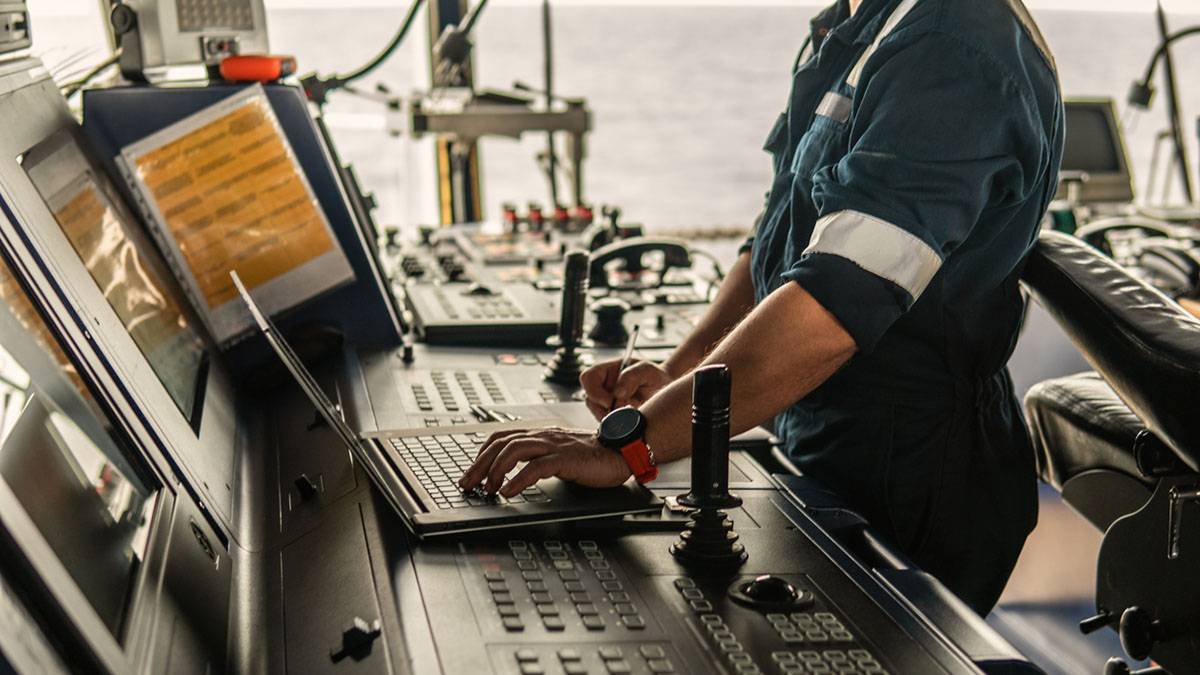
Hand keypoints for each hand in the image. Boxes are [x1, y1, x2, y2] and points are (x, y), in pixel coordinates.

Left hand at [457, 427, 631, 496]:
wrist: (622, 452)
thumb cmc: (592, 457)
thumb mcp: (559, 455)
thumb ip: (538, 459)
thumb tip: (514, 476)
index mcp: (540, 434)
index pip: (502, 437)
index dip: (482, 454)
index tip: (471, 473)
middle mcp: (544, 436)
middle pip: (501, 443)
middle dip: (480, 464)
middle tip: (468, 484)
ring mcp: (555, 445)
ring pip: (514, 449)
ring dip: (495, 470)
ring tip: (488, 489)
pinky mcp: (567, 458)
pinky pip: (536, 466)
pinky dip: (518, 479)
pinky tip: (509, 492)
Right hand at [579, 358, 673, 419]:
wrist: (665, 391)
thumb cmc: (654, 377)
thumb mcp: (647, 371)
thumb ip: (631, 377)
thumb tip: (617, 393)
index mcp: (607, 371)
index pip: (588, 378)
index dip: (594, 391)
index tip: (610, 401)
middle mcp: (602, 387)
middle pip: (590, 400)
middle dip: (604, 409)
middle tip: (624, 411)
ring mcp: (605, 403)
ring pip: (598, 415)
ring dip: (613, 418)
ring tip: (633, 412)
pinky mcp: (612, 417)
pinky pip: (608, 425)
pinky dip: (618, 425)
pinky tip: (632, 420)